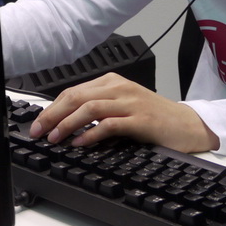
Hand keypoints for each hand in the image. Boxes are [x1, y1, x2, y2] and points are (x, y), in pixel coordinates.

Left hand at [28, 72, 220, 153]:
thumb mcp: (123, 105)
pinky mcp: (141, 120)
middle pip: (76, 97)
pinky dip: (91, 134)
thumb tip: (64, 121)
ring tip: (55, 139)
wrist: (188, 125)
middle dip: (52, 115)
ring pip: (90, 108)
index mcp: (112, 82)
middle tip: (38, 131)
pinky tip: (80, 143)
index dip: (51, 108)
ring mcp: (130, 103)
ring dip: (67, 124)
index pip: (73, 92)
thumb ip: (98, 108)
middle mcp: (119, 88)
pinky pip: (110, 125)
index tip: (37, 124)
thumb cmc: (154, 117)